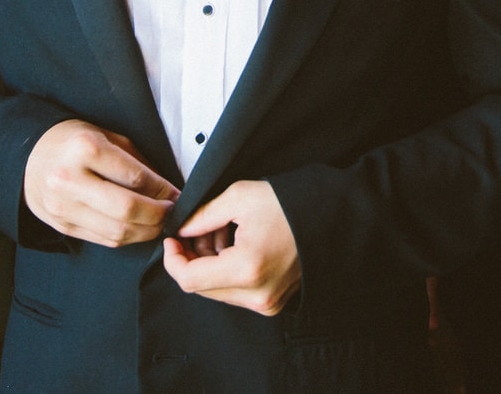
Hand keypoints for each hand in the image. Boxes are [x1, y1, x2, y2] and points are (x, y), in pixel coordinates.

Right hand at [22, 119, 177, 246]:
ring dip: (146, 232)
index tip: (178, 194)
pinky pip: (103, 239)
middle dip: (159, 216)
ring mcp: (63, 207)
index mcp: (85, 149)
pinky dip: (127, 237)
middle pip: (127, 209)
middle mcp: (70, 179)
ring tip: (160, 224)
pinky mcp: (61, 226)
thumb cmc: (73, 142)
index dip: (163, 190)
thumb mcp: (106, 136)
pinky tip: (139, 229)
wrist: (29, 156)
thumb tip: (167, 189)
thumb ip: (136, 162)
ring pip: (116, 231)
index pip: (135, 178)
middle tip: (174, 213)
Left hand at [162, 179, 300, 315]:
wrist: (328, 216)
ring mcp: (267, 303)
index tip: (171, 240)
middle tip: (199, 229)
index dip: (173, 259)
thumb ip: (201, 216)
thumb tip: (180, 231)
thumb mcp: (239, 197)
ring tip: (222, 233)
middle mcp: (257, 295)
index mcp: (247, 269)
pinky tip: (236, 245)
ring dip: (209, 264)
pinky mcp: (273, 303)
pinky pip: (236, 292)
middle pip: (201, 287)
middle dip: (192, 258)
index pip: (189, 279)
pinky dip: (226, 271)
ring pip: (217, 290)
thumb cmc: (290, 204)